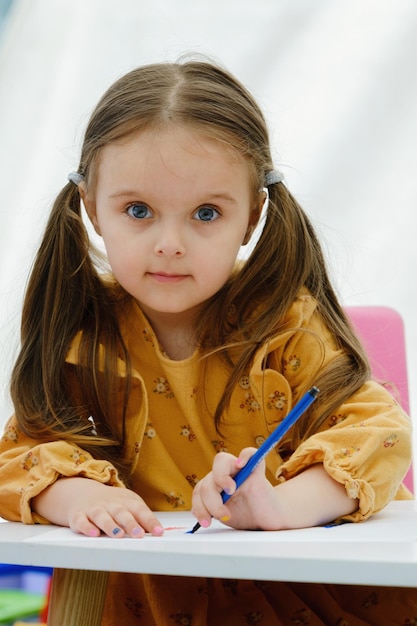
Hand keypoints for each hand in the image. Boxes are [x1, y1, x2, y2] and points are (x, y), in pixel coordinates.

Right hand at [32, 477, 163, 537]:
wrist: (83, 493)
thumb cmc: (113, 504)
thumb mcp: (129, 505)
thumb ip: (142, 518)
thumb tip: (158, 532)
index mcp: (126, 501)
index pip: (140, 510)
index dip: (150, 521)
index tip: (159, 532)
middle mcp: (111, 504)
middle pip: (121, 513)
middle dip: (130, 523)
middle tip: (139, 534)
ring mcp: (94, 509)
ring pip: (102, 516)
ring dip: (110, 525)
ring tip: (118, 535)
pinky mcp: (78, 516)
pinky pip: (81, 521)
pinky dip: (87, 527)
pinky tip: (93, 534)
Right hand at [191, 450, 358, 530]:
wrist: (271, 519)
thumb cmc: (274, 500)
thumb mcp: (270, 485)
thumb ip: (262, 466)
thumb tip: (258, 449)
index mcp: (240, 468)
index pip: (226, 459)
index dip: (228, 468)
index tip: (238, 479)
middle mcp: (226, 478)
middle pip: (209, 475)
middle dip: (215, 487)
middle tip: (229, 497)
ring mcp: (217, 492)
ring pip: (201, 491)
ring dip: (207, 504)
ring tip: (222, 518)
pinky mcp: (212, 507)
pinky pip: (198, 505)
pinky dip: (200, 513)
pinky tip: (208, 522)